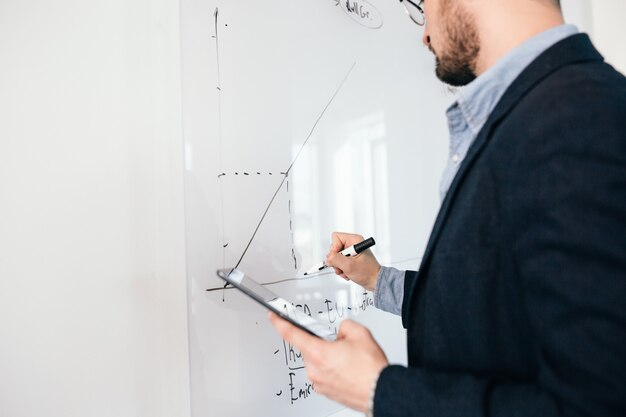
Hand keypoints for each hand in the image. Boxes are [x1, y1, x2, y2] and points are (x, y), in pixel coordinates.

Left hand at [268, 312, 387, 411]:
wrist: (380, 391)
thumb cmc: (370, 369)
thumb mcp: (360, 333)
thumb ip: (344, 325)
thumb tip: (341, 330)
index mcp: (318, 353)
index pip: (291, 334)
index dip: (280, 323)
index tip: (273, 318)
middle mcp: (314, 369)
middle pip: (309, 348)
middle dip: (322, 342)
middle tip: (341, 344)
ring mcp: (319, 382)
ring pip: (317, 361)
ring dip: (328, 357)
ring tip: (349, 360)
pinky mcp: (325, 391)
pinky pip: (323, 374)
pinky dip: (332, 369)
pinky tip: (347, 369)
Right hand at [326, 232, 380, 290]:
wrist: (375, 281)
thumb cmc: (368, 272)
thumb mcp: (349, 266)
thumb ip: (335, 260)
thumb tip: (328, 258)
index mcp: (355, 240)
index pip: (336, 237)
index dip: (334, 248)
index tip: (340, 257)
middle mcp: (353, 244)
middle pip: (334, 248)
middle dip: (336, 260)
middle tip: (343, 267)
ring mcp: (352, 252)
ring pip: (336, 256)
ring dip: (339, 267)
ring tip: (346, 271)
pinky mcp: (351, 258)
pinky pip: (340, 262)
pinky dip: (342, 269)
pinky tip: (348, 273)